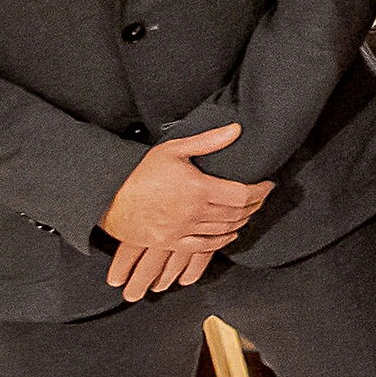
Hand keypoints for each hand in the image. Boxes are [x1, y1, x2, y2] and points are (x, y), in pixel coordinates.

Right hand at [100, 125, 265, 301]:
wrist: (108, 197)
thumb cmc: (139, 172)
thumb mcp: (174, 149)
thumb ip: (208, 141)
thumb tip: (235, 130)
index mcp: (198, 188)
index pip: (242, 194)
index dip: (260, 191)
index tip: (267, 185)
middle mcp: (193, 212)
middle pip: (237, 213)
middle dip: (254, 205)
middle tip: (261, 197)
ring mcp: (182, 230)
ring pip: (224, 230)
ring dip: (241, 221)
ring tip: (249, 211)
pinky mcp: (171, 242)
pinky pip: (204, 247)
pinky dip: (222, 241)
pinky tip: (229, 234)